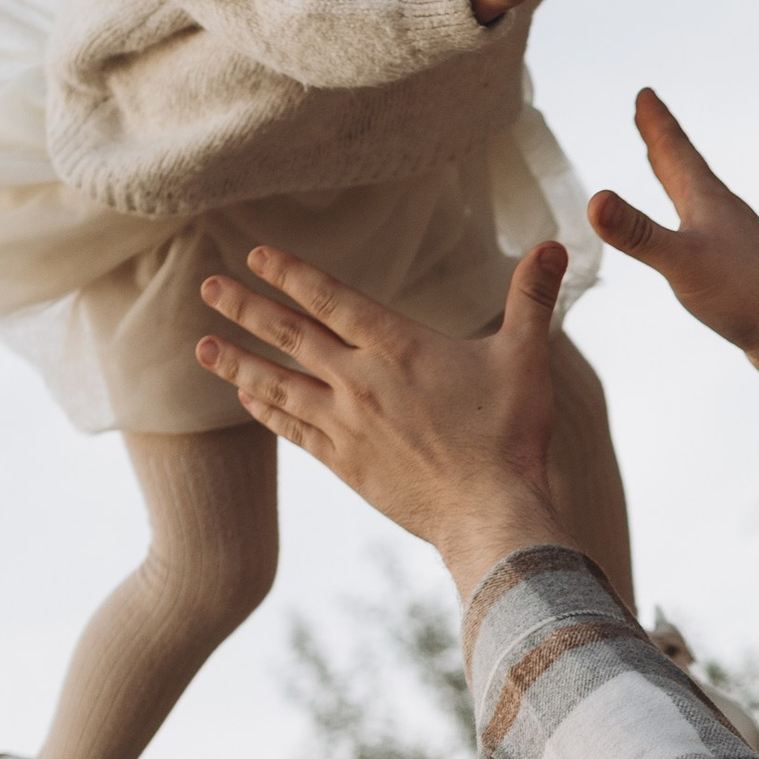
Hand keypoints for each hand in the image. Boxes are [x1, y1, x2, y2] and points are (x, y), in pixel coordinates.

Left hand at [194, 240, 568, 596]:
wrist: (489, 513)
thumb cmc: (510, 435)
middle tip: (208, 287)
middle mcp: (360, 380)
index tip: (256, 255)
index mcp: (398, 347)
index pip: (331, 298)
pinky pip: (292, 429)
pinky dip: (264, 410)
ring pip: (278, 383)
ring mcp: (347, 424)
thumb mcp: (526, 358)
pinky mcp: (344, 463)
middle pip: (290, 335)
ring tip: (202, 345)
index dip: (291, 273)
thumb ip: (531, 298)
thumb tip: (556, 245)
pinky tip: (245, 397)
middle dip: (245, 307)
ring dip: (238, 361)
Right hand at [588, 87, 758, 447]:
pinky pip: (705, 233)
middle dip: (664, 142)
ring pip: (698, 199)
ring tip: (667, 170)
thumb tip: (593, 199)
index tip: (644, 93)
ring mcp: (735, 242)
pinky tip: (692, 237)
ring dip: (678, 179)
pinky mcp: (740, 272)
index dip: (657, 123)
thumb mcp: (681, 262)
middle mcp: (724, 214)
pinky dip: (688, 220)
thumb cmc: (746, 297)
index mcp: (709, 202)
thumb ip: (638, 233)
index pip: (676, 152)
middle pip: (687, 168)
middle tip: (648, 115)